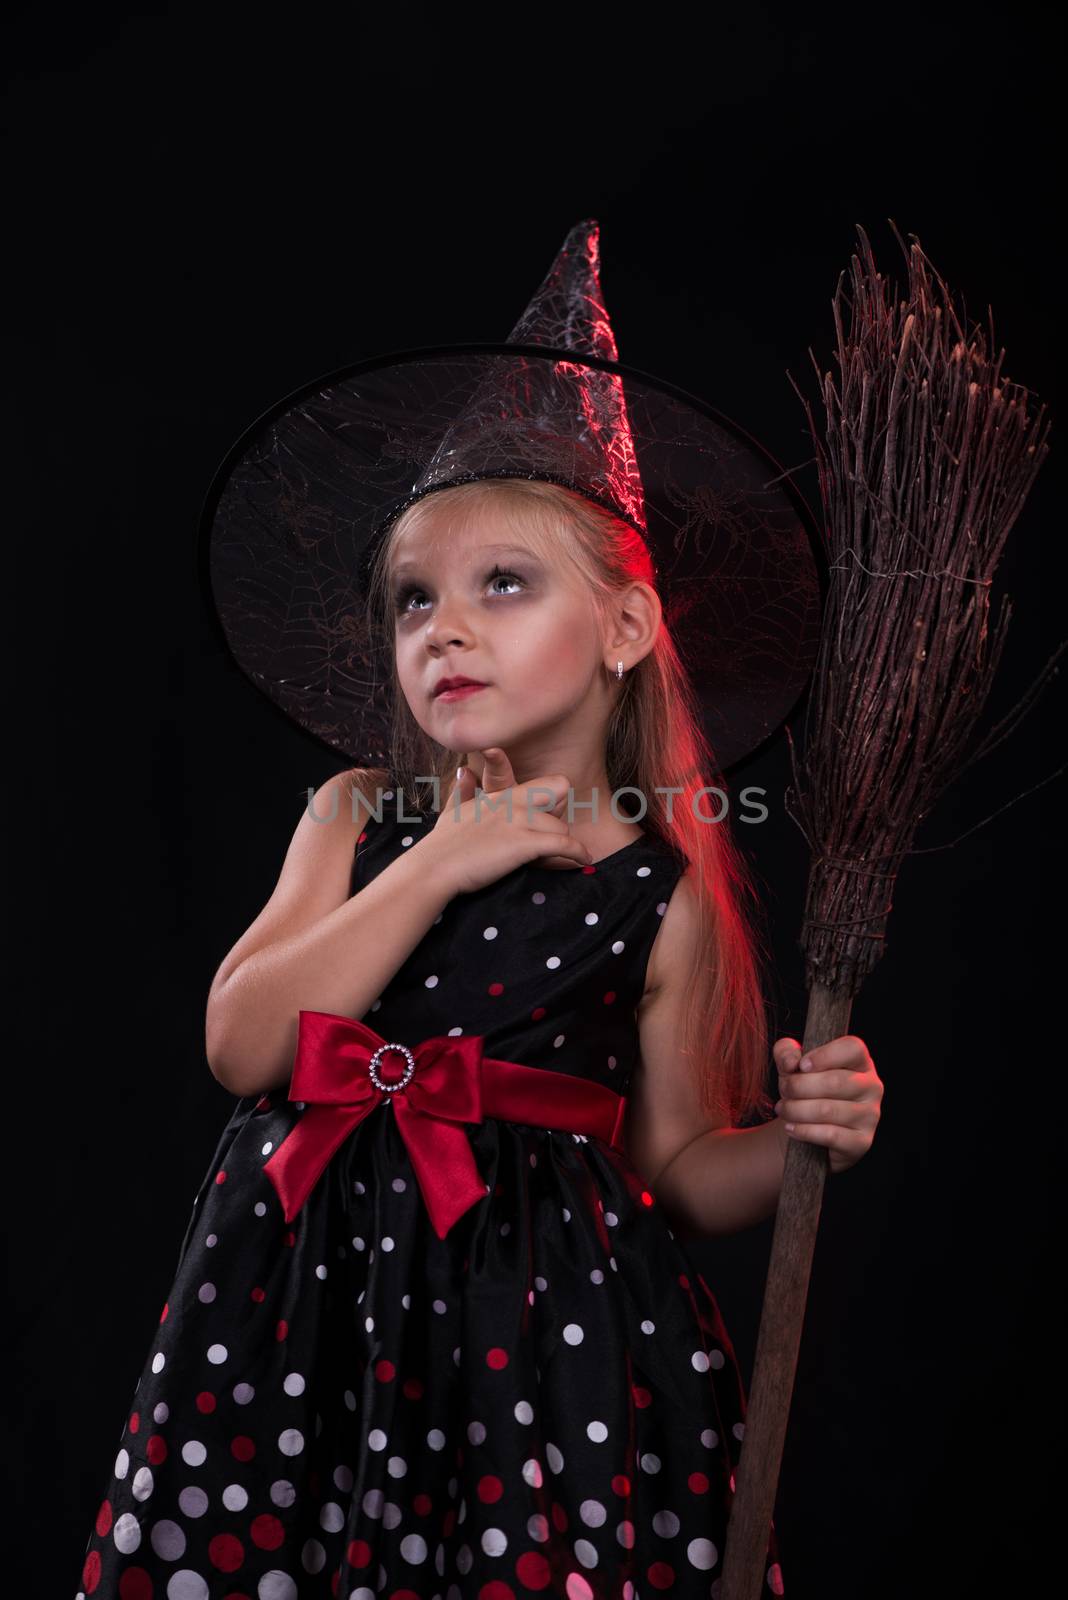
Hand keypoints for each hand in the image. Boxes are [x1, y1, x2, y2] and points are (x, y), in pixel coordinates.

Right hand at [427, 747, 593, 894]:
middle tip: (555, 838)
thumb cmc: (442, 844)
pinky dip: (577, 854)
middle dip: (561, 817)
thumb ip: (462, 791)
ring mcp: (519, 821)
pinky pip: (564, 844)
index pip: (547, 785)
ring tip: (567, 858)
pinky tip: (584, 861)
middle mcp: (513, 803)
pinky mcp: (524, 843)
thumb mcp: (453, 811)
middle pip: (560, 798)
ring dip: (565, 843)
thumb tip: (462, 772)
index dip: (553, 802)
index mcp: (501, 795)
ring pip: (561, 825)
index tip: (550, 819)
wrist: (434, 867)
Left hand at [771, 1034, 883, 1175]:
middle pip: (835, 1081)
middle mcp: (871, 1086)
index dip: (825, 1055)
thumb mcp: (792, 1066)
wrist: (810, 1132)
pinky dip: (804, 1131)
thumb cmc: (805, 1090)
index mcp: (860, 1062)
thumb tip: (791, 1063)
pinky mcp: (861, 1141)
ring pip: (828, 1110)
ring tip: (783, 1109)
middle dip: (799, 1086)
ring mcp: (870, 1115)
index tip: (801, 1065)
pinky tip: (790, 1128)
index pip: (852, 1048)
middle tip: (783, 1091)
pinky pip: (830, 1135)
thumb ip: (786, 1052)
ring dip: (796, 1110)